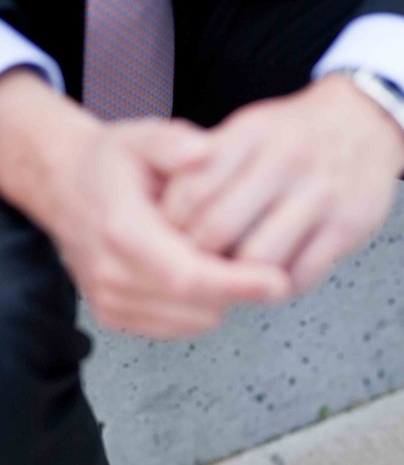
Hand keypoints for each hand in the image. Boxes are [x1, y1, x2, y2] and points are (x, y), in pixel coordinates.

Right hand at [0, 70, 291, 338]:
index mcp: (120, 230)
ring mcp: (111, 302)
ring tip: (221, 261)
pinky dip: (199, 309)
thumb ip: (172, 142)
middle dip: (238, 290)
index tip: (278, 282)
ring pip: (192, 321)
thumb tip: (204, 152)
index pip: (187, 275)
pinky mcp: (116, 318)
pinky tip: (199, 275)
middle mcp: (111, 274)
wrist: (65, 189)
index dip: (236, 283)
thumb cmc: (110, 164)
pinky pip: (177, 328)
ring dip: (219, 299)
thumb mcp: (141, 136)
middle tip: (263, 263)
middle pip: (195, 306)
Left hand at [161, 74, 403, 294]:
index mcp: (250, 135)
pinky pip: (302, 275)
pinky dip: (280, 286)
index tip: (172, 241)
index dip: (173, 229)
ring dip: (241, 279)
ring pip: (259, 260)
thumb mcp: (249, 130)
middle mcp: (284, 161)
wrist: (368, 123)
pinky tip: (272, 278)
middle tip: (200, 268)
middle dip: (201, 259)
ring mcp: (319, 195)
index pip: (190, 193)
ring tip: (236, 277)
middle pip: (218, 231)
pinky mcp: (347, 227)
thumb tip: (163, 217)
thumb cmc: (295, 137)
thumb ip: (207, 165)